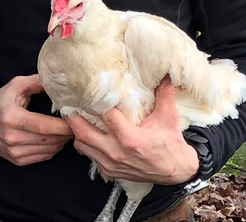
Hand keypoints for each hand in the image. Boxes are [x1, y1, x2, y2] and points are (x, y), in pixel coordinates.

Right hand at [0, 75, 73, 165]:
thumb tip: (59, 81)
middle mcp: (12, 137)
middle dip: (67, 133)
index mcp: (12, 118)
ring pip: (49, 150)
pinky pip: (43, 157)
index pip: (44, 126)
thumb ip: (37, 82)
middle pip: (50, 140)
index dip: (63, 125)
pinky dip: (53, 148)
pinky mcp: (17, 160)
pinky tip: (54, 138)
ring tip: (67, 130)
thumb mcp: (15, 86)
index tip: (76, 119)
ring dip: (62, 141)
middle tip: (77, 124)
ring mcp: (14, 151)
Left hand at [68, 78, 200, 184]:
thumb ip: (165, 95)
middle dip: (73, 117)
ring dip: (76, 131)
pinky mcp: (109, 171)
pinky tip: (86, 133)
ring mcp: (111, 163)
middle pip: (83, 132)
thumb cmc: (171, 145)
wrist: (176, 173)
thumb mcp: (169, 118)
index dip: (96, 101)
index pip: (105, 115)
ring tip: (74, 116)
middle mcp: (117, 152)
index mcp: (130, 138)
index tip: (88, 90)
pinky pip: (89, 156)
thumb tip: (165, 73)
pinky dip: (85, 144)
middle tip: (68, 103)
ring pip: (82, 144)